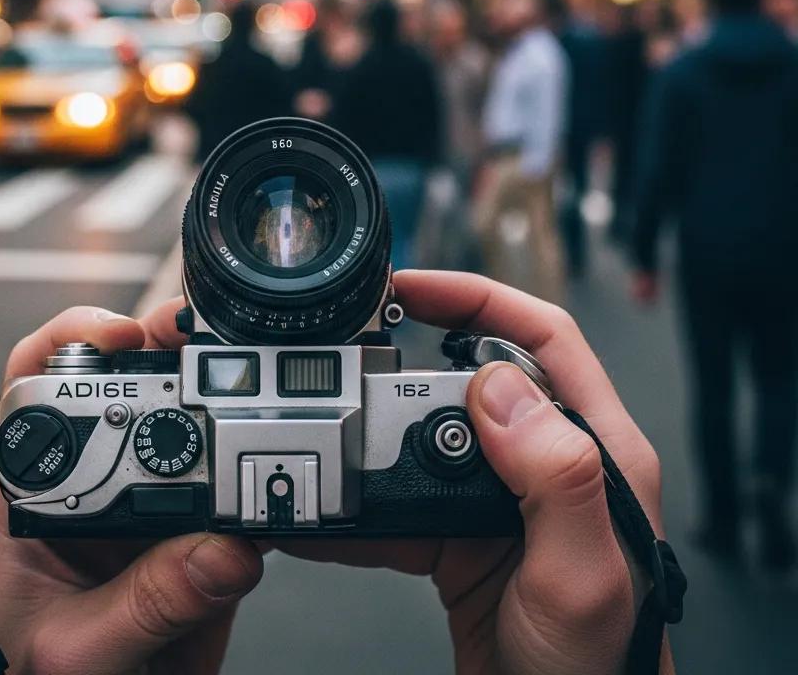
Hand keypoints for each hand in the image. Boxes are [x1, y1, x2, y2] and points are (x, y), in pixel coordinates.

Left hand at [0, 307, 262, 674]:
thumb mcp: (75, 652)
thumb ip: (143, 605)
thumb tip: (220, 552)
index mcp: (43, 492)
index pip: (40, 384)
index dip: (76, 340)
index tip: (120, 336)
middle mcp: (102, 481)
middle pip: (128, 382)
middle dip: (164, 345)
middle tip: (194, 337)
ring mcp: (160, 503)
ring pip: (193, 422)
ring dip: (225, 397)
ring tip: (249, 389)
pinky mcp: (209, 532)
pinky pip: (243, 488)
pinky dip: (269, 474)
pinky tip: (282, 466)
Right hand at [283, 270, 667, 674]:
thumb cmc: (599, 673)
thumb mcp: (582, 577)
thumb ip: (553, 476)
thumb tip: (498, 386)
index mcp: (593, 449)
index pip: (543, 337)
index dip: (479, 298)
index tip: (412, 289)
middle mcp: (546, 462)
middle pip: (468, 381)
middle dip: (402, 373)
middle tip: (348, 374)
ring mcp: (500, 499)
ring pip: (424, 438)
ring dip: (371, 442)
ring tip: (327, 446)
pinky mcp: (460, 534)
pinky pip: (400, 498)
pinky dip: (359, 504)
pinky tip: (327, 513)